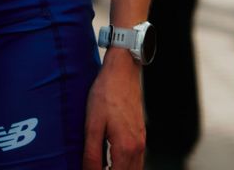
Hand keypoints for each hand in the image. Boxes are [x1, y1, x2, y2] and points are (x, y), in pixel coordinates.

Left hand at [82, 51, 144, 169]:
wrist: (122, 73)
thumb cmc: (105, 95)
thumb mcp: (92, 124)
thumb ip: (92, 153)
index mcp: (125, 148)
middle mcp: (137, 148)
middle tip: (93, 168)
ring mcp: (141, 142)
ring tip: (101, 167)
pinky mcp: (141, 136)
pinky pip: (136, 160)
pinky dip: (125, 166)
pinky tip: (111, 162)